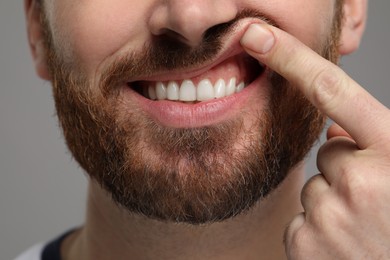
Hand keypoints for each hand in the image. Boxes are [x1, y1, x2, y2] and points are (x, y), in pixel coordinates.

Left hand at [241, 23, 389, 258]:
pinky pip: (300, 219)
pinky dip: (318, 230)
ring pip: (313, 188)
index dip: (291, 57)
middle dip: (345, 170)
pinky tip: (347, 245)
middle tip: (376, 202)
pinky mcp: (307, 243)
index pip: (332, 89)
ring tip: (366, 228)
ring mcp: (332, 215)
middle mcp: (362, 181)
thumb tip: (335, 131)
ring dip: (334, 203)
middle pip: (325, 152)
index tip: (256, 35)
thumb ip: (376, 142)